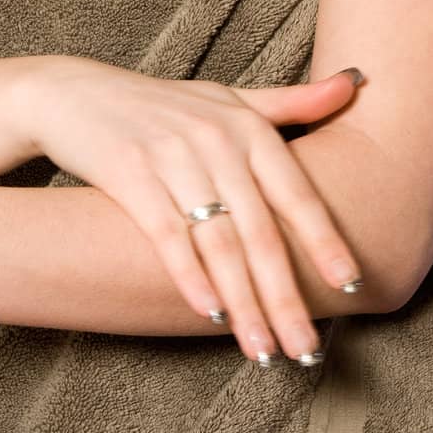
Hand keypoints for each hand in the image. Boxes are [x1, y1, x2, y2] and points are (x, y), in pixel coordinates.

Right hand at [21, 58, 365, 363]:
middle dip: (286, 295)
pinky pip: (167, 235)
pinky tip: (209, 313)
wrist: (75, 94)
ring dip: (243, 302)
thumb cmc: (164, 104)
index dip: (324, 240)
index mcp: (247, 125)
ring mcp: (172, 157)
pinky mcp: (130, 175)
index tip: (352, 284)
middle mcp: (216, 139)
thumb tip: (357, 82)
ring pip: (218, 242)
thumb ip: (293, 101)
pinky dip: (189, 276)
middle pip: (260, 230)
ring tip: (262, 350)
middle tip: (307, 348)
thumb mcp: (228, 98)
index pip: (296, 192)